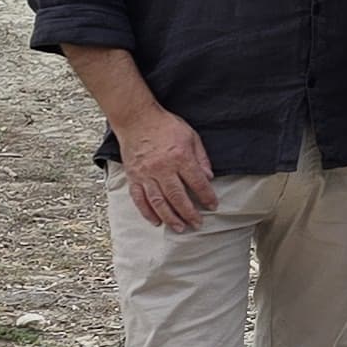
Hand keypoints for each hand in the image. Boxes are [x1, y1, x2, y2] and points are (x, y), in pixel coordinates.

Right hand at [114, 109, 217, 230]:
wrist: (137, 118)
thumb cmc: (165, 125)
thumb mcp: (191, 136)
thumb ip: (201, 157)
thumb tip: (209, 177)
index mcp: (180, 157)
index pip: (197, 182)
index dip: (206, 196)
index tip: (213, 206)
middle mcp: (162, 168)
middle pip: (177, 196)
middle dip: (189, 213)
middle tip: (197, 224)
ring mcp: (146, 174)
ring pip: (158, 201)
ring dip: (169, 217)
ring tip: (179, 228)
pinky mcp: (133, 176)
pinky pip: (139, 198)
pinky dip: (147, 212)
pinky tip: (155, 221)